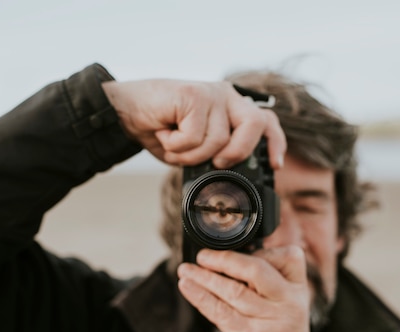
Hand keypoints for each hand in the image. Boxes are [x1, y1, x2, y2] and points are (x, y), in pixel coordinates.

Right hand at [102, 79, 285, 168]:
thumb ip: (215, 153)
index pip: (265, 121)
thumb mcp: (194, 147)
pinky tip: (165, 133)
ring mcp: (212, 93)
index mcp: (230, 107)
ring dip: (192, 154)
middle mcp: (227, 96)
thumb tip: (229, 171)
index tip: (275, 166)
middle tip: (215, 161)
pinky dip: (177, 146)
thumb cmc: (160, 128)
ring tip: (174, 143)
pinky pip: (195, 137)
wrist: (124, 111)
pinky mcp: (195, 94)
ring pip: (219, 140)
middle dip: (236, 153)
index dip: (274, 143)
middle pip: (255, 126)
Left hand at [176, 246, 310, 331]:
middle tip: (203, 255)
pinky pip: (220, 312)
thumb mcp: (286, 304)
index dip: (259, 250)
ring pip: (233, 291)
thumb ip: (267, 280)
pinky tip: (187, 286)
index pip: (286, 257)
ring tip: (186, 270)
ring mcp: (270, 321)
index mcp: (299, 289)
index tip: (236, 250)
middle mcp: (288, 303)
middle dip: (225, 260)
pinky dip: (200, 296)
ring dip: (204, 277)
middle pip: (257, 270)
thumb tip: (229, 256)